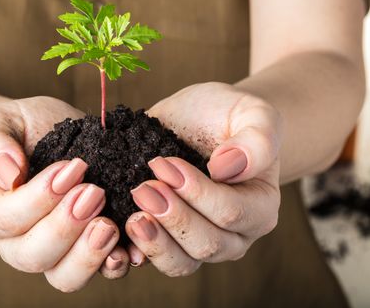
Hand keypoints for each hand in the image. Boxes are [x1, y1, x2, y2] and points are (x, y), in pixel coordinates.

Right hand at [0, 96, 128, 291]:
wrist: (48, 135)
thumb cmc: (21, 129)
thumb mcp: (0, 121)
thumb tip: (9, 173)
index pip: (5, 220)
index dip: (38, 199)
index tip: (70, 169)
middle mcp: (16, 241)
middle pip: (34, 255)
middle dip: (66, 227)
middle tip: (94, 192)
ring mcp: (53, 251)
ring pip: (64, 276)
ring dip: (89, 254)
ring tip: (109, 224)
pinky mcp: (86, 250)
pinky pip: (100, 271)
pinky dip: (116, 262)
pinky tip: (131, 246)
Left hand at [124, 82, 280, 275]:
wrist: (198, 120)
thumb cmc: (227, 116)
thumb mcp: (253, 113)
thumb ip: (256, 140)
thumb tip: (226, 168)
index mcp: (259, 208)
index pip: (231, 213)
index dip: (196, 192)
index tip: (164, 164)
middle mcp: (233, 235)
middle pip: (205, 244)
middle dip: (172, 218)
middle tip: (143, 188)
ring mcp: (198, 243)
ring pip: (180, 263)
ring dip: (154, 242)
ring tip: (132, 217)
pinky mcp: (167, 241)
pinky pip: (153, 260)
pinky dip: (134, 254)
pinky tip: (117, 236)